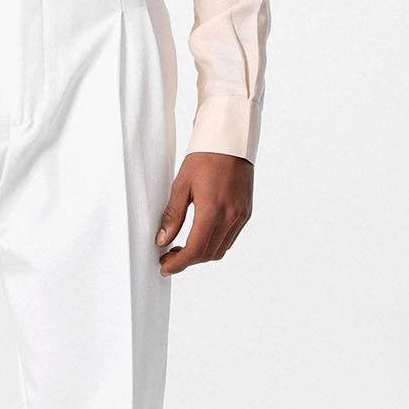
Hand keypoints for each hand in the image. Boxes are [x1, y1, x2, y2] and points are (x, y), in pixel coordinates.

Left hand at [155, 152, 252, 273]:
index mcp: (213, 211)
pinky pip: (230, 238)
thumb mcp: (181, 185)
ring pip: (221, 249)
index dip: (178, 263)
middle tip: (168, 256)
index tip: (165, 267)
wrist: (229, 141)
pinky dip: (214, 243)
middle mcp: (231, 217)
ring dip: (201, 254)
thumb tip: (162, 240)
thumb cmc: (204, 158)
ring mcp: (241, 216)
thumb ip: (173, 216)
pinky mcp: (246, 212)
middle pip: (208, 254)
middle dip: (187, 260)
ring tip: (182, 247)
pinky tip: (201, 235)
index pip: (195, 250)